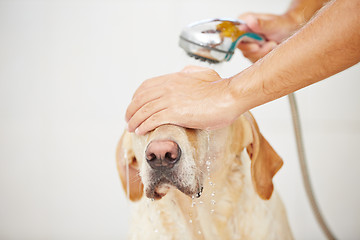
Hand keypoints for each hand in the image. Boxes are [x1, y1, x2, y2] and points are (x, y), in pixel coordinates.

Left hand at [125, 66, 239, 134]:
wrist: (229, 96)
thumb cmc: (220, 89)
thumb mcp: (203, 74)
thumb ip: (191, 73)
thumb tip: (184, 72)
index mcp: (174, 79)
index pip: (146, 86)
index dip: (137, 97)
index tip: (134, 106)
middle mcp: (168, 87)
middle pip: (141, 98)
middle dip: (131, 110)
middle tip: (128, 120)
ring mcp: (171, 100)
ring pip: (144, 110)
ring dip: (134, 120)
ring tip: (131, 128)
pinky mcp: (176, 113)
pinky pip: (153, 119)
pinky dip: (144, 125)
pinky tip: (140, 131)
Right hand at [237, 12, 300, 62]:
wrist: (291, 33)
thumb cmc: (283, 25)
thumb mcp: (274, 24)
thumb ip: (261, 24)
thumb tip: (250, 21)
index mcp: (244, 22)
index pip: (234, 34)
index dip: (243, 41)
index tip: (256, 46)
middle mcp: (243, 33)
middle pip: (242, 47)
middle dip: (257, 49)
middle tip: (271, 44)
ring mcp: (247, 43)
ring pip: (248, 54)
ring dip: (263, 52)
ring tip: (273, 44)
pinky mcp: (251, 53)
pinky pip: (253, 60)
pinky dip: (264, 56)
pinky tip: (271, 49)